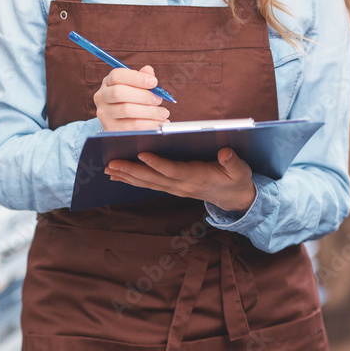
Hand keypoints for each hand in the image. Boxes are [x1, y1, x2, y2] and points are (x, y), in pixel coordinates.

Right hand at [94, 64, 170, 131]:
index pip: (116, 76)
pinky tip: (159, 122)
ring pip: (126, 110)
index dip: (136, 77)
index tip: (154, 82)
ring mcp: (104, 114)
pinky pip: (132, 125)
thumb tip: (148, 71)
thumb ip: (142, 77)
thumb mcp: (135, 87)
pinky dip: (149, 124)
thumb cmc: (131, 100)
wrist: (121, 123)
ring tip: (163, 113)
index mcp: (108, 83)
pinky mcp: (111, 128)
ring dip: (149, 111)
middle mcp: (102, 97)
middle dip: (143, 96)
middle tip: (158, 99)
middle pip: (118, 93)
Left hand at [105, 147, 256, 212]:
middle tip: (111, 163)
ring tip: (108, 169)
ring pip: (148, 183)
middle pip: (153, 178)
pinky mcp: (173, 188)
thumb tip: (225, 152)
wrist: (235, 198)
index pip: (173, 170)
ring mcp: (176, 188)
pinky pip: (150, 184)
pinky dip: (133, 179)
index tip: (141, 153)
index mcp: (197, 177)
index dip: (157, 163)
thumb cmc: (237, 179)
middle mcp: (182, 185)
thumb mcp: (241, 170)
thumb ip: (233, 161)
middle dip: (131, 170)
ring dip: (127, 176)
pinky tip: (119, 175)